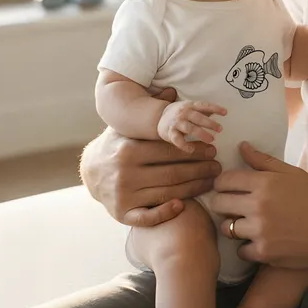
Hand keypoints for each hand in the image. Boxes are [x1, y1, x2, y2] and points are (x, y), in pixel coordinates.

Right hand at [81, 88, 221, 227]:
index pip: (169, 150)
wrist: (90, 172)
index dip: (194, 150)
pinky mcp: (122, 214)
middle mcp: (125, 173)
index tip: (212, 149)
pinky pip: (147, 217)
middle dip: (200, 168)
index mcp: (129, 150)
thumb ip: (151, 111)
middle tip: (217, 165)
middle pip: (172, 172)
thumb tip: (171, 90)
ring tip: (211, 180)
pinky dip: (165, 212)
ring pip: (167, 192)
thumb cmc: (117, 146)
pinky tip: (182, 205)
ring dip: (194, 187)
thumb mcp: (129, 127)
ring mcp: (124, 195)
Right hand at [157, 100, 225, 152]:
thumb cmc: (181, 113)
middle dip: (210, 123)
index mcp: (191, 106)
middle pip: (198, 117)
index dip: (215, 108)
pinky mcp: (170, 132)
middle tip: (220, 129)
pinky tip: (191, 149)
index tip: (225, 112)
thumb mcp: (192, 108)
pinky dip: (184, 145)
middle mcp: (184, 113)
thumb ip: (205, 111)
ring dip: (201, 134)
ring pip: (189, 128)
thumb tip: (222, 112)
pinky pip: (177, 139)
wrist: (159, 117)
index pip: (204, 105)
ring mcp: (176, 122)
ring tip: (212, 140)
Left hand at [210, 142, 307, 267]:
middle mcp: (258, 206)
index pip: (225, 180)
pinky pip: (240, 250)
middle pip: (219, 203)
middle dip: (222, 202)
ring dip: (233, 225)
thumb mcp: (292, 174)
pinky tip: (258, 240)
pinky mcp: (263, 253)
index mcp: (265, 183)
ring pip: (227, 228)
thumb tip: (241, 147)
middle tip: (231, 205)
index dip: (221, 183)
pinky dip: (247, 247)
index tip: (226, 187)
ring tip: (245, 224)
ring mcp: (259, 231)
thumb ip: (263, 161)